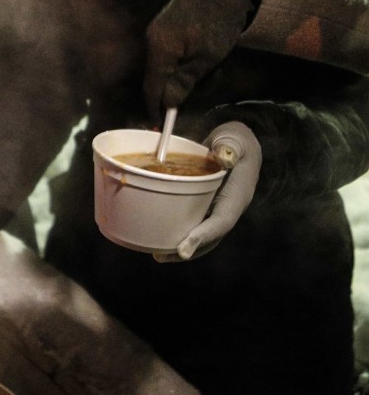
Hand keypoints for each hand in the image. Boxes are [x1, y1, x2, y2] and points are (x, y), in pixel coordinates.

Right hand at [144, 0, 262, 119]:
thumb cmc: (219, 20)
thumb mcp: (207, 58)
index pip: (152, 86)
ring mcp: (157, 30)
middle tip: (184, 105)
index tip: (160, 126)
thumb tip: (168, 103)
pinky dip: (178, 64)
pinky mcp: (165, 25)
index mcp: (159, 47)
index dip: (155, 109)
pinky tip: (196, 61)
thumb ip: (184, 82)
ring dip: (176, 77)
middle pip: (155, 77)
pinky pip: (166, 53)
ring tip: (198, 78)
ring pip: (162, 65)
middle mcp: (151, 38)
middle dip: (168, 92)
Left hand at [155, 121, 261, 261]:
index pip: (221, 221)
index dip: (202, 236)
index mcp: (238, 196)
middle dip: (188, 249)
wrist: (238, 143)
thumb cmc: (235, 140)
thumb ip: (230, 146)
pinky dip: (178, 231)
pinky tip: (158, 235)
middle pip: (210, 237)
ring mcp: (218, 209)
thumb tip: (224, 157)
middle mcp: (228, 208)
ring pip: (201, 234)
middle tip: (160, 256)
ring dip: (180, 246)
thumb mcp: (235, 138)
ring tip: (156, 254)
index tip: (183, 249)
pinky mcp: (207, 206)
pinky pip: (193, 223)